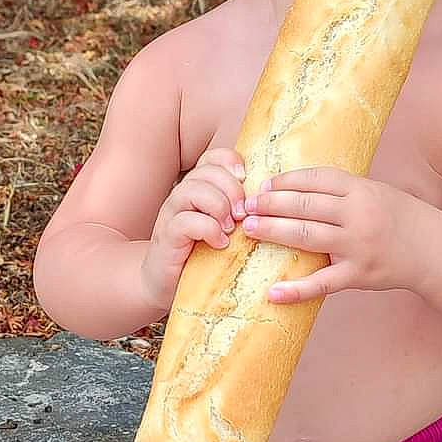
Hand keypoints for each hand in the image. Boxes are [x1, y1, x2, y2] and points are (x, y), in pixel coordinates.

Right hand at [138, 146, 248, 310]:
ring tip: (230, 229)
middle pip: (207, 170)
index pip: (214, 157)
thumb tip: (274, 200)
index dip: (231, 162)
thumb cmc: (203, 254)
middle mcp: (182, 195)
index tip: (246, 182)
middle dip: (232, 189)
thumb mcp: (226, 227)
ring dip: (219, 207)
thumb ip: (242, 209)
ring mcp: (171, 214)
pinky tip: (219, 243)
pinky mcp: (167, 236)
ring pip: (193, 190)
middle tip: (243, 213)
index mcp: (198, 187)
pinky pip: (186, 221)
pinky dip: (208, 230)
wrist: (168, 284)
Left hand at [241, 167, 434, 303]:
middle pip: (306, 205)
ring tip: (251, 230)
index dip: (286, 181)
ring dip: (275, 232)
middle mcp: (358, 214)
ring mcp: (358, 246)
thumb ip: (341, 191)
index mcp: (361, 190)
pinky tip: (273, 292)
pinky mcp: (359, 274)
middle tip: (245, 206)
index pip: (316, 180)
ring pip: (308, 236)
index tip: (263, 185)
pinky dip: (297, 289)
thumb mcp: (375, 192)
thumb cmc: (399, 218)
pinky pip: (323, 283)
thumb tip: (296, 187)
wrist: (434, 250)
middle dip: (271, 204)